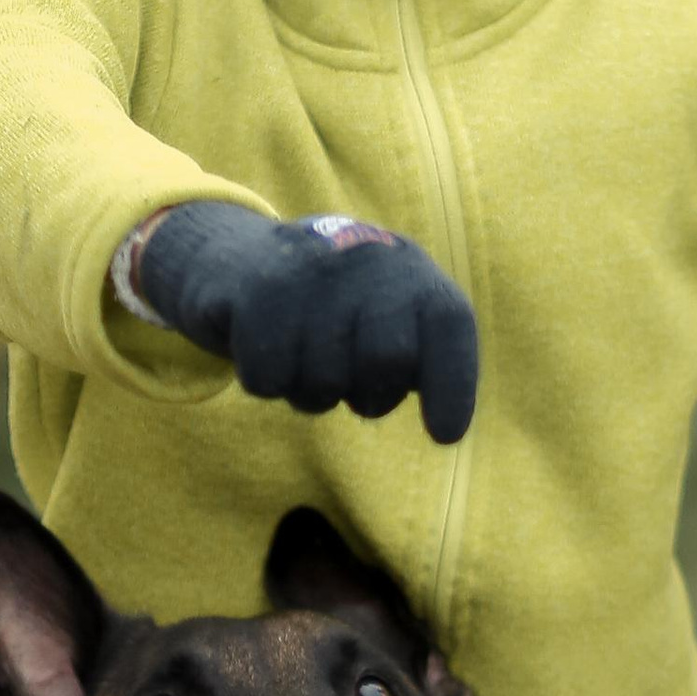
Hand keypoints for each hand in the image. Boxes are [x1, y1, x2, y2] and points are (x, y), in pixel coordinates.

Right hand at [127, 201, 478, 443]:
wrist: (244, 260)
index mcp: (411, 272)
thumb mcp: (389, 320)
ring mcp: (312, 271)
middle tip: (347, 379)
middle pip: (383, 362)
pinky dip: (266, 381)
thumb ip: (419, 361)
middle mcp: (367, 261)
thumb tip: (445, 426)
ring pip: (321, 381)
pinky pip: (268, 379)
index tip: (443, 435)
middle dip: (365, 391)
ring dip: (308, 391)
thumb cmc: (332, 312)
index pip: (448, 326)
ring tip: (301, 356)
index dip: (452, 386)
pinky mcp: (257, 291)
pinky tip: (266, 348)